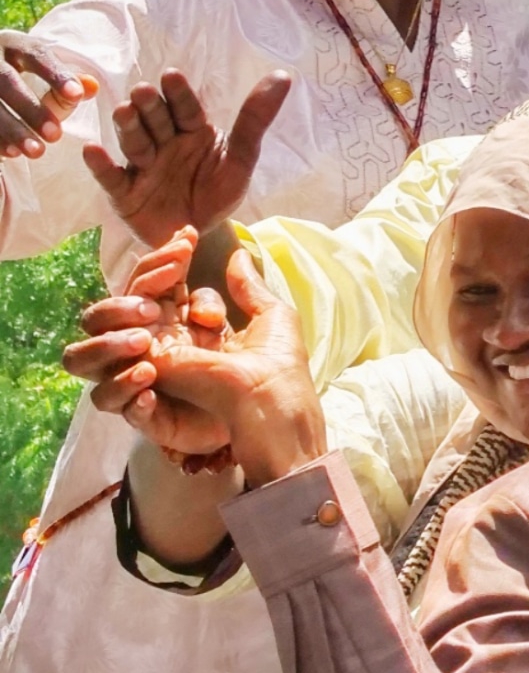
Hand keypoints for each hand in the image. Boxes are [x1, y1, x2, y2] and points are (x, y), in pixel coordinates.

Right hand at [0, 34, 96, 160]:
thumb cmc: (19, 81)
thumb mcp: (39, 75)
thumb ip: (66, 84)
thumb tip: (91, 87)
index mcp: (12, 44)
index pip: (36, 54)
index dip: (56, 74)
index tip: (77, 96)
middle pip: (5, 79)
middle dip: (31, 109)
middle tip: (56, 136)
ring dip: (10, 129)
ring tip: (35, 151)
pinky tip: (9, 154)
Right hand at [80, 249, 325, 490]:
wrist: (288, 427)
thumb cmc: (280, 374)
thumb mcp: (272, 321)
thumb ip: (248, 289)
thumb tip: (239, 253)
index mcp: (182, 323)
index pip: (150, 287)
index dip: (161, 265)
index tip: (186, 245)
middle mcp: (159, 349)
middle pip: (111, 320)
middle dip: (121, 306)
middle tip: (154, 305)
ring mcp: (153, 385)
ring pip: (97, 363)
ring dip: (111, 348)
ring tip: (146, 346)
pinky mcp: (156, 420)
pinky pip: (122, 408)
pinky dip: (128, 394)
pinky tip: (148, 383)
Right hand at [81, 69, 291, 247]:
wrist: (202, 238)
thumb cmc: (219, 192)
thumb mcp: (242, 158)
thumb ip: (255, 119)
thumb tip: (284, 76)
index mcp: (192, 131)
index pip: (185, 108)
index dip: (178, 93)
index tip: (171, 75)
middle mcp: (164, 143)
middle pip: (155, 120)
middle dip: (149, 107)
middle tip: (144, 92)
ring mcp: (142, 166)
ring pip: (134, 142)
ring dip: (128, 127)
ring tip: (124, 112)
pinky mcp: (125, 193)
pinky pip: (111, 177)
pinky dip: (100, 164)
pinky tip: (92, 150)